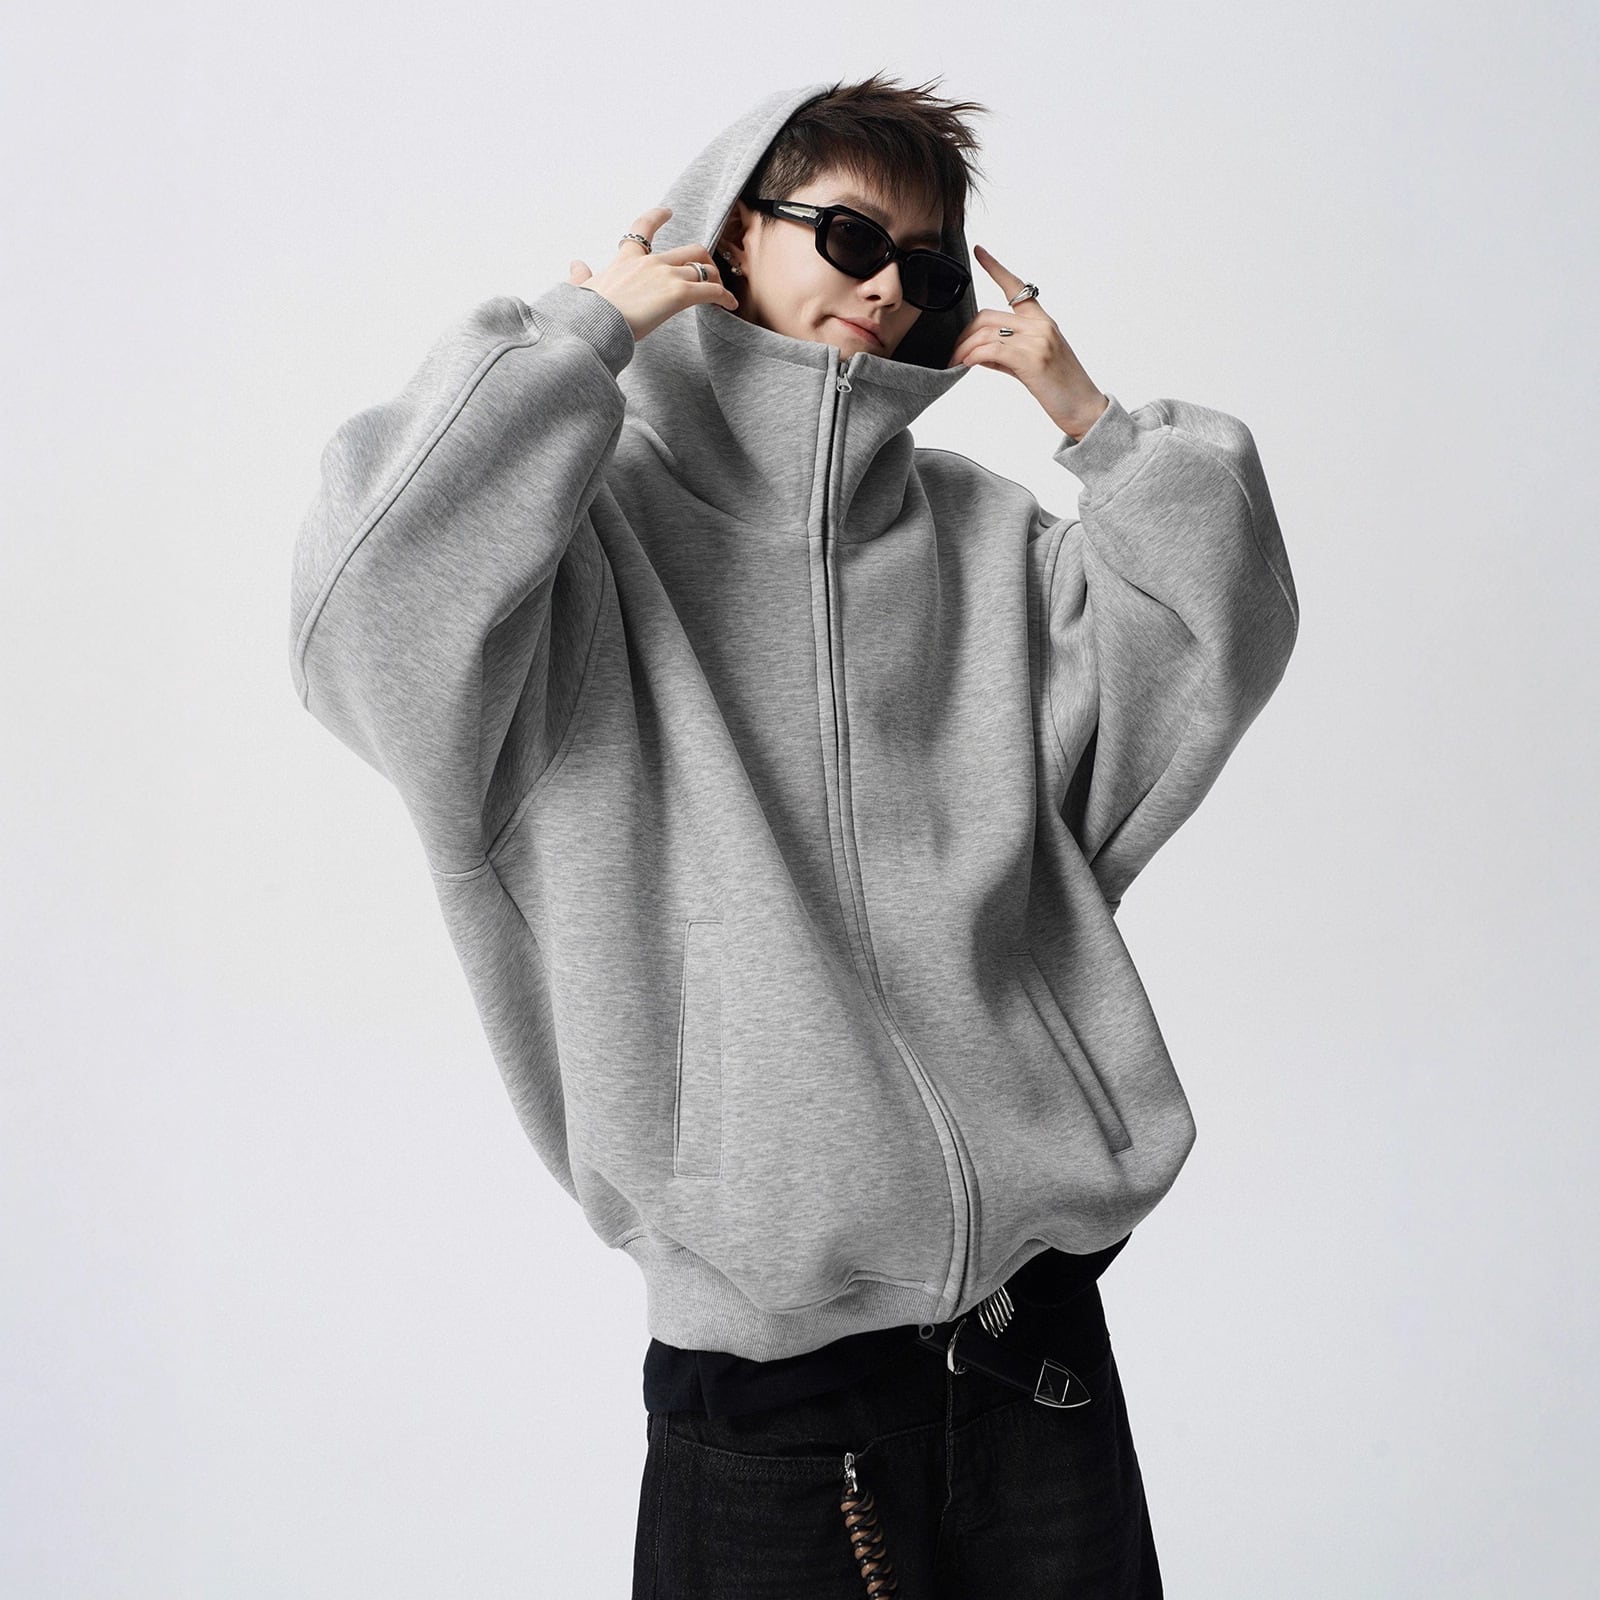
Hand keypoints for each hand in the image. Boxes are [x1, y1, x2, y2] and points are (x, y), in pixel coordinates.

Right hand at [567, 207, 739, 342]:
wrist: (594, 322)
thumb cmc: (587, 310)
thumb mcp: (581, 289)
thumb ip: (581, 276)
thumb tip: (576, 265)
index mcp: (628, 259)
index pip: (643, 228)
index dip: (657, 217)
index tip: (667, 211)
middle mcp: (651, 262)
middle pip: (688, 250)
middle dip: (703, 259)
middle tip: (709, 270)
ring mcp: (666, 276)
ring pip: (703, 269)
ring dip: (716, 279)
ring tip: (722, 292)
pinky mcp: (679, 294)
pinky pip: (711, 291)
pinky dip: (725, 296)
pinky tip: (731, 305)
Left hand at [945, 244, 1108, 440]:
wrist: (1084, 410)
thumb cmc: (1061, 390)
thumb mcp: (1033, 365)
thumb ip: (1008, 353)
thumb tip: (979, 353)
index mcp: (1042, 321)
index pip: (1016, 287)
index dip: (995, 267)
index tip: (979, 251)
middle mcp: (1041, 325)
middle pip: (988, 316)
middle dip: (964, 335)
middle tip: (954, 354)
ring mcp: (1038, 340)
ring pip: (986, 333)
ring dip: (964, 349)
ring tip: (956, 364)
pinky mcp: (1032, 359)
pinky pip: (992, 350)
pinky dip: (974, 356)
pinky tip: (966, 365)